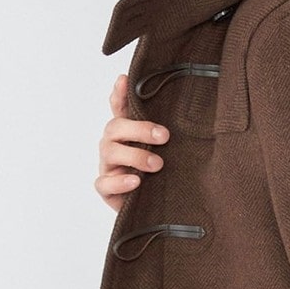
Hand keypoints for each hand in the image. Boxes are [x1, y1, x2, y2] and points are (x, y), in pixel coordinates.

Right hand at [95, 74, 170, 210]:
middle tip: (164, 136)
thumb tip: (185, 110)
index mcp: (127, 133)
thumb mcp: (164, 151)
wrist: (154, 209)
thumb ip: (165, 133)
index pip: (120, 108)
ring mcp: (107, 166)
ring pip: (110, 152)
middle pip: (115, 127)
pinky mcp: (106, 188)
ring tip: (157, 164)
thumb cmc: (158, 175)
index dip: (119, 94)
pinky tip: (135, 181)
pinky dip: (119, 181)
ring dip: (135, 155)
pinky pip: (104, 183)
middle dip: (139, 129)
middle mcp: (113, 145)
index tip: (124, 79)